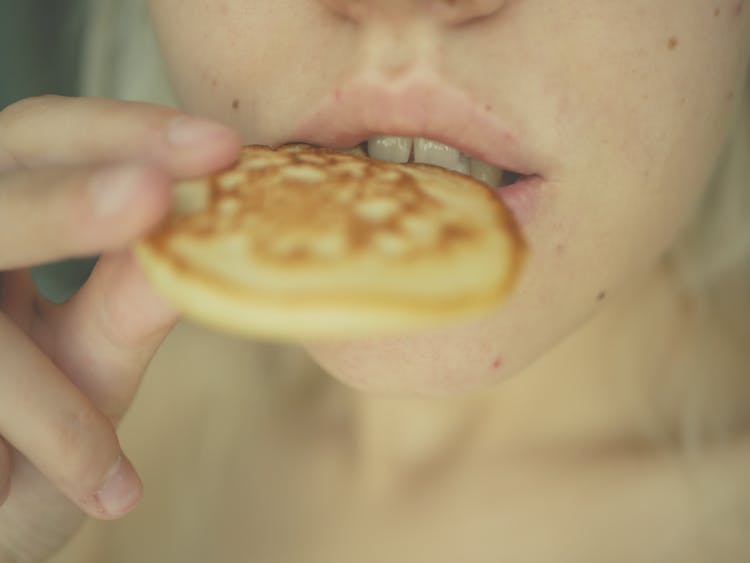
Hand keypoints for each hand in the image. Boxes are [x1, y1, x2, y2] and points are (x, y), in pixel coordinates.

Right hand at [0, 95, 240, 561]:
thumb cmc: (29, 439)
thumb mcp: (86, 365)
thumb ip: (125, 305)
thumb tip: (197, 241)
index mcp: (2, 221)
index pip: (48, 140)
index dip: (125, 131)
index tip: (222, 145)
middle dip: (67, 201)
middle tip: (152, 196)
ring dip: (44, 393)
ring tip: (113, 463)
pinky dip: (44, 442)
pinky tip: (104, 493)